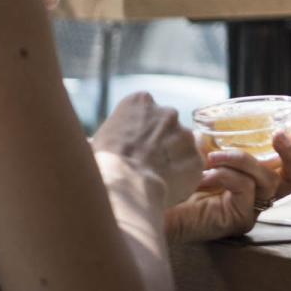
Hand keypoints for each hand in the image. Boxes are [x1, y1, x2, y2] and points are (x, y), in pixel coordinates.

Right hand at [89, 92, 202, 208]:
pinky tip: (166, 188)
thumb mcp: (96, 139)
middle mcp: (167, 112)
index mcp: (140, 102)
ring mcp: (185, 134)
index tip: (132, 145)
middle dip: (160, 142)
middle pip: (167, 126)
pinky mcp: (196, 158)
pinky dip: (182, 178)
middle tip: (145, 163)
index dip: (138, 130)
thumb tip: (94, 142)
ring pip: (183, 146)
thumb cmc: (102, 162)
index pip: (144, 109)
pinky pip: (191, 169)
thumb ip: (111, 133)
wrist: (123, 183)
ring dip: (173, 159)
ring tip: (154, 178)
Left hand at [164, 129, 290, 243]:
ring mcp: (249, 209)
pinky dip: (226, 174)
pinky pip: (246, 188)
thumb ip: (220, 140)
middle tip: (280, 134)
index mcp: (252, 180)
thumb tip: (226, 119)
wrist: (149, 203)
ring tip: (212, 155)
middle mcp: (256, 196)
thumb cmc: (173, 178)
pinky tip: (205, 175)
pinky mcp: (238, 219)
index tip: (288, 131)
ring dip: (241, 159)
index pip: (287, 168)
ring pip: (268, 181)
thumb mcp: (202, 150)